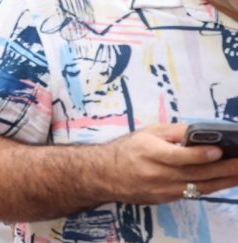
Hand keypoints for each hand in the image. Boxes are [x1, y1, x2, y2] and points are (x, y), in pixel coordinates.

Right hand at [104, 124, 237, 203]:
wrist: (106, 174)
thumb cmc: (129, 150)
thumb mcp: (147, 133)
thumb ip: (174, 132)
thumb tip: (201, 133)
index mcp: (148, 152)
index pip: (177, 156)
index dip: (198, 154)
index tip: (218, 150)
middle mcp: (155, 173)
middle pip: (194, 173)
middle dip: (223, 169)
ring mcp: (161, 189)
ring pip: (198, 187)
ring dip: (224, 181)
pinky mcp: (166, 199)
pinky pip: (193, 193)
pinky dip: (212, 187)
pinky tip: (226, 181)